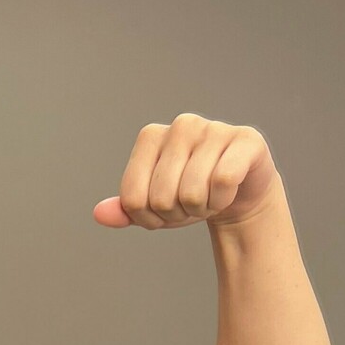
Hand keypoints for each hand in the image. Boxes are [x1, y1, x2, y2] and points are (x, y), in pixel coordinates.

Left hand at [93, 116, 278, 229]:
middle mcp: (181, 125)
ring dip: (201, 210)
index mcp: (150, 136)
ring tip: (209, 197)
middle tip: (191, 204)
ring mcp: (213, 128)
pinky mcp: (245, 140)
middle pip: (162, 199)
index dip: (148, 219)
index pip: (133, 199)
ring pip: (191, 194)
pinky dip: (222, 200)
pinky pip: (222, 182)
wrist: (238, 189)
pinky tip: (227, 191)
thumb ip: (126, 209)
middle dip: (177, 215)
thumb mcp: (153, 206)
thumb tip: (99, 214)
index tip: (163, 211)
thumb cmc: (190, 194)